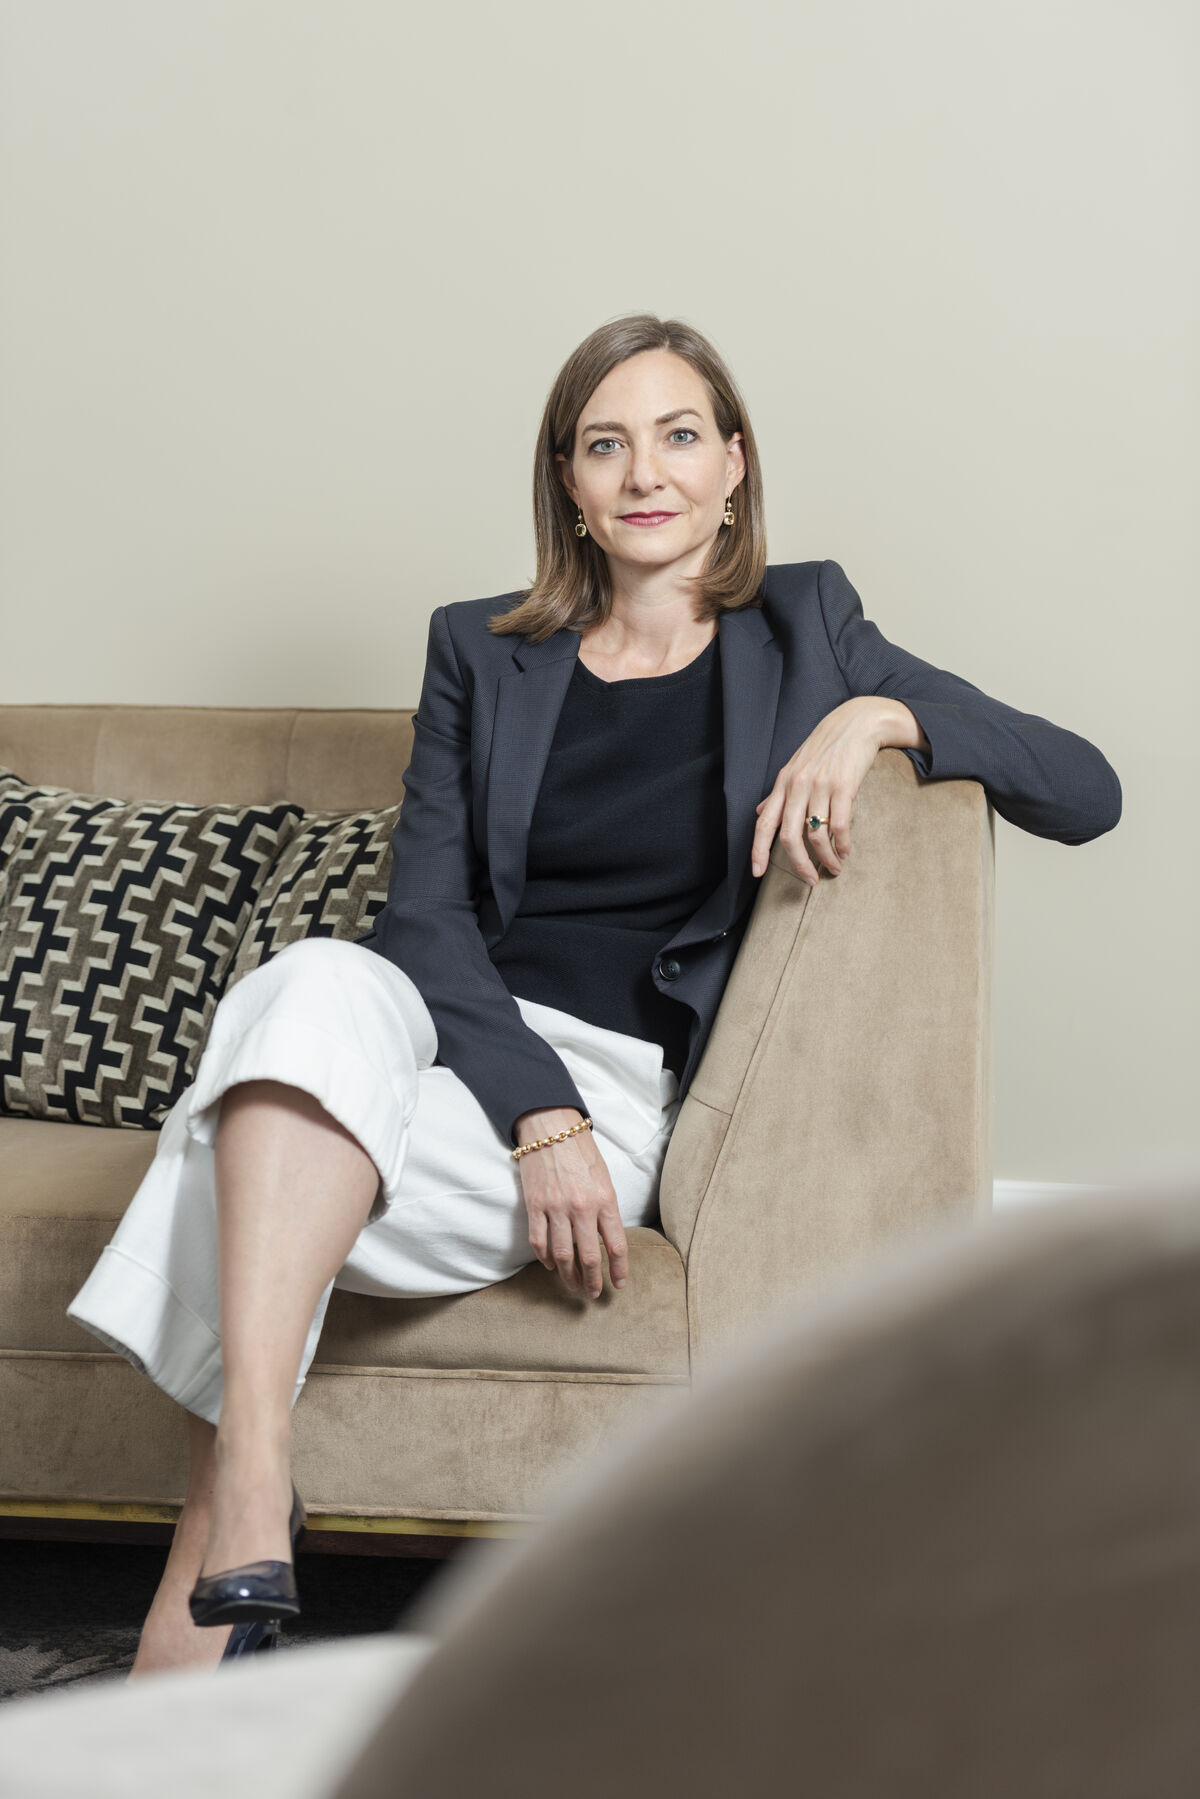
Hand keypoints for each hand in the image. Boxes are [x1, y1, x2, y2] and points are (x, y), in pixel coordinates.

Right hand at [514, 1108, 627, 1300]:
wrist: (551, 1128)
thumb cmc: (582, 1152)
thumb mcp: (604, 1179)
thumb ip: (607, 1210)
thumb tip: (607, 1240)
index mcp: (605, 1199)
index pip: (616, 1245)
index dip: (619, 1269)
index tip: (619, 1284)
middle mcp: (581, 1207)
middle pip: (589, 1257)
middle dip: (592, 1281)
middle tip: (594, 1293)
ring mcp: (556, 1208)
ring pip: (562, 1255)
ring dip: (569, 1276)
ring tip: (573, 1286)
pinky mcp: (534, 1206)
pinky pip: (539, 1242)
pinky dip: (545, 1258)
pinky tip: (551, 1265)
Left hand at [750, 696, 927, 884]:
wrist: (857, 723)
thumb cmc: (826, 747)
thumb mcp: (795, 767)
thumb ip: (777, 794)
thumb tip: (759, 812)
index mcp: (783, 784)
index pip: (763, 823)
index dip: (758, 851)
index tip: (757, 873)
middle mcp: (797, 786)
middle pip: (788, 836)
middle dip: (799, 864)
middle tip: (810, 880)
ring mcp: (820, 786)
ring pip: (816, 835)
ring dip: (826, 858)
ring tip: (834, 868)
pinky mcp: (843, 786)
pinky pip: (840, 825)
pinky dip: (843, 844)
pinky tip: (846, 851)